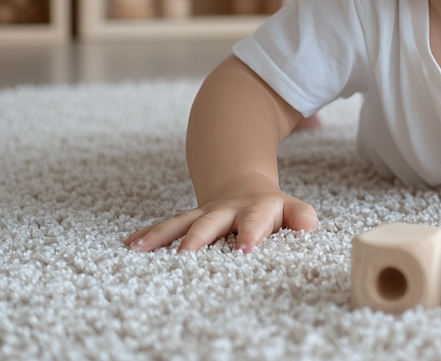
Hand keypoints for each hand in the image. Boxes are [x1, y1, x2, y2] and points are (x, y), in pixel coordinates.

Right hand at [123, 178, 317, 253]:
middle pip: (211, 222)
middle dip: (199, 238)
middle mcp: (227, 210)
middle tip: (186, 254)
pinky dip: (149, 235)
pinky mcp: (187, 220)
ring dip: (162, 236)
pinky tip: (130, 244)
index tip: (245, 248)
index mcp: (257, 209)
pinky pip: (167, 227)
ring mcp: (204, 214)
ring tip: (141, 249)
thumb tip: (309, 228)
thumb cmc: (272, 209)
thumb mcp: (293, 209)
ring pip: (181, 223)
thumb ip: (302, 217)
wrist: (243, 186)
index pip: (256, 220)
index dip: (251, 232)